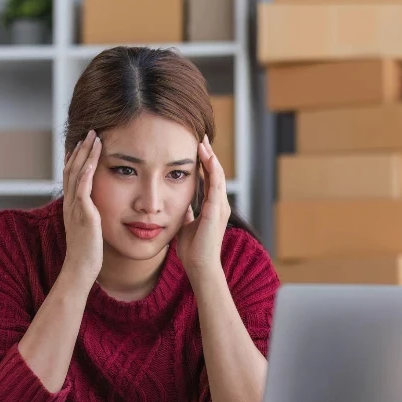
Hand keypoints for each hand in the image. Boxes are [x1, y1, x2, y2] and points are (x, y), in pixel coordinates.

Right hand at [61, 130, 102, 285]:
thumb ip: (91, 214)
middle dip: (81, 149)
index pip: (72, 175)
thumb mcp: (89, 227)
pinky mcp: (84, 214)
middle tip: (90, 132)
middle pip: (72, 168)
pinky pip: (83, 188)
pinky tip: (92, 159)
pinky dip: (86, 172)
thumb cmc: (89, 252)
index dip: (77, 157)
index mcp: (73, 205)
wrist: (81, 267)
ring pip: (77, 173)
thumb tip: (97, 208)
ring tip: (94, 137)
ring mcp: (75, 207)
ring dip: (85, 154)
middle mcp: (71, 203)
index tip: (85, 143)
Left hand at [177, 135, 230, 281]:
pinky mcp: (217, 209)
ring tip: (203, 141)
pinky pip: (217, 184)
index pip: (209, 178)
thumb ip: (187, 212)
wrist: (200, 266)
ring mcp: (220, 206)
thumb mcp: (186, 224)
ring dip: (210, 157)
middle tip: (201, 135)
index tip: (195, 146)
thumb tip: (180, 203)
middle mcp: (219, 203)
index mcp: (212, 206)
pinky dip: (212, 169)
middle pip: (215, 172)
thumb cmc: (193, 250)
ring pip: (217, 174)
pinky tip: (207, 156)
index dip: (203, 162)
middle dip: (208, 153)